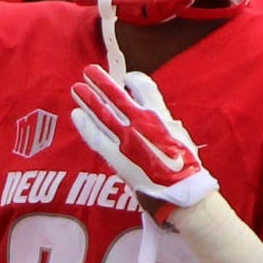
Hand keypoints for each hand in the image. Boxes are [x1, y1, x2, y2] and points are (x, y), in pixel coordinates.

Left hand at [70, 64, 217, 211]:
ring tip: (77, 87)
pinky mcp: (115, 155)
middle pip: (116, 96)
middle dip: (102, 83)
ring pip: (101, 113)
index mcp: (160, 114)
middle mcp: (140, 122)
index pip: (143, 87)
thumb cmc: (186, 166)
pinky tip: (76, 114)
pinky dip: (84, 124)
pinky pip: (95, 136)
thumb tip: (157, 117)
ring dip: (88, 99)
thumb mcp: (180, 135)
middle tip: (89, 71)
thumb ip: (164, 123)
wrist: (181, 191)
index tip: (127, 79)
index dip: (134, 80)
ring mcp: (125, 138)